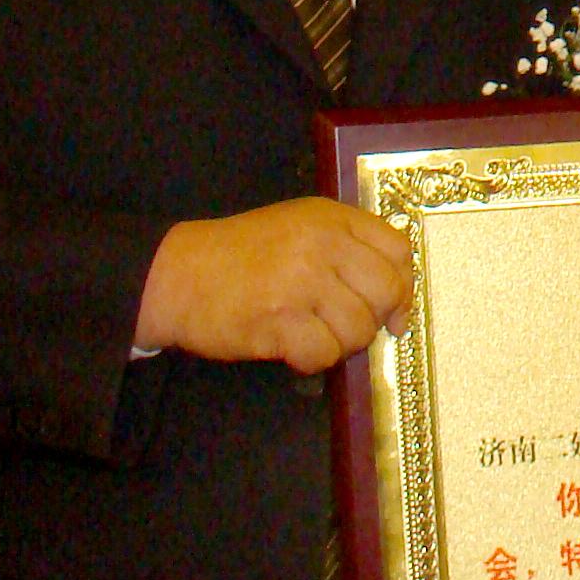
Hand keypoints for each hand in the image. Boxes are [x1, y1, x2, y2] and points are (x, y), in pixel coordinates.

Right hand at [134, 197, 411, 368]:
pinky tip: (291, 349)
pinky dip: (311, 361)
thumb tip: (398, 302)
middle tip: (343, 328)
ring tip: (308, 334)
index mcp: (331, 218)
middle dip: (372, 320)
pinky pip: (324, 353)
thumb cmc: (241, 256)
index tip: (391, 311)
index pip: (398, 250)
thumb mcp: (299, 229)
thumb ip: (347, 250)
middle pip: (386, 291)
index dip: (402, 287)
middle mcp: (322, 244)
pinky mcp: (279, 319)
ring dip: (338, 344)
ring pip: (358, 329)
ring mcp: (301, 280)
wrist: (177, 274)